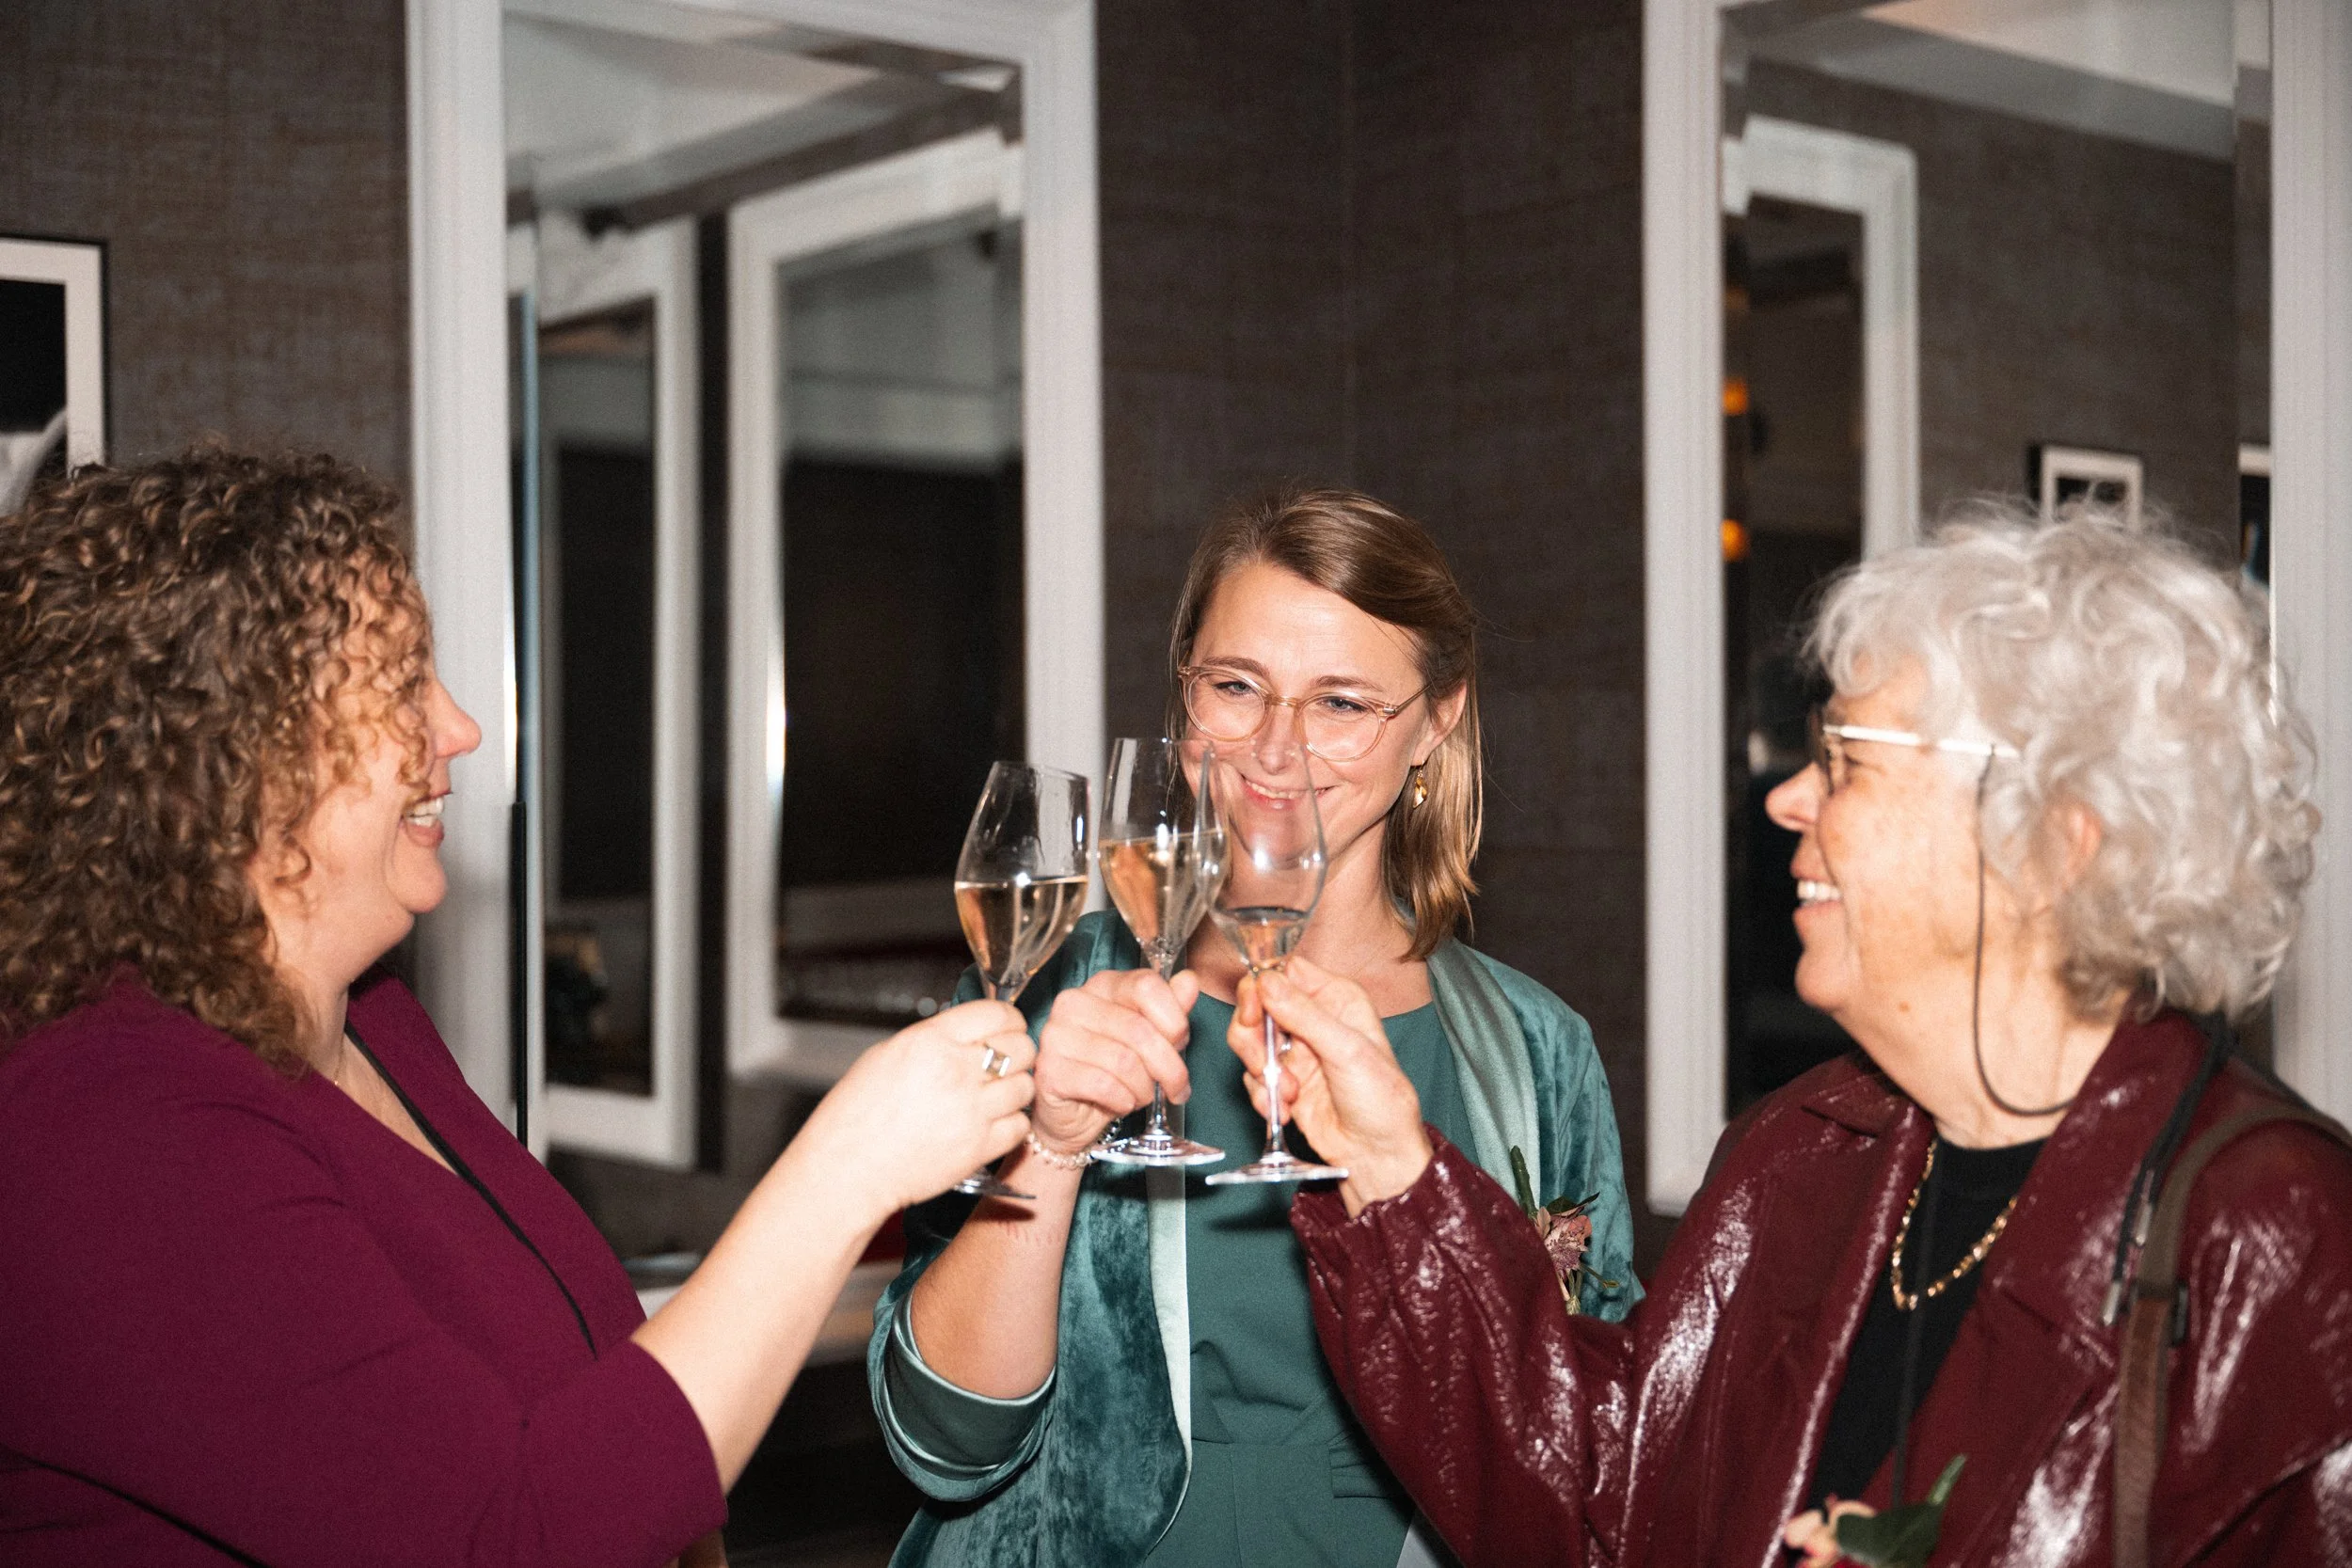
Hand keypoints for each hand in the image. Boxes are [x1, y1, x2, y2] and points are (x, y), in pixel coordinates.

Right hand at [795, 1000, 1036, 1215]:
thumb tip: (965, 1035)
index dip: (1009, 1019)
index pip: (996, 1013)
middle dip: (1019, 1052)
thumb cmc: (854, 1116)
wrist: (847, 1170)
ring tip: (997, 1097)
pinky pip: (1020, 1126)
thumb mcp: (885, 1055)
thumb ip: (932, 1040)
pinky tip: (992, 1124)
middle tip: (1007, 1063)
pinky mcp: (979, 1147)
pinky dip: (1011, 1124)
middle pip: (1021, 1047)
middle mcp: (956, 1070)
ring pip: (1025, 1087)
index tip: (1008, 1027)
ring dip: (1015, 1089)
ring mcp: (971, 1110)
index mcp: (930, 1041)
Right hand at [1029, 967, 1200, 1153]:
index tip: (1181, 1044)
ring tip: (1142, 1095)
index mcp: (1103, 985)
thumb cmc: (1114, 1072)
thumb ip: (1171, 1008)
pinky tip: (1121, 1102)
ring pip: (1123, 1061)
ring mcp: (1056, 1035)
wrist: (1074, 1114)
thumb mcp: (1150, 1039)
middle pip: (1139, 1029)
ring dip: (1144, 1088)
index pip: (1146, 985)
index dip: (1174, 1019)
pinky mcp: (1049, 1070)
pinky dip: (1123, 1100)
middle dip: (1169, 1067)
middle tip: (1177, 1088)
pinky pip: (1103, 1085)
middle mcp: (1074, 1002)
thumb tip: (1189, 981)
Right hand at [1231, 956, 1432, 1213]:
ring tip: (1288, 1093)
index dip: (1261, 988)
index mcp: (1336, 998)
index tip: (1253, 1013)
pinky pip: (1253, 1075)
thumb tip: (1266, 983)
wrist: (1376, 1155)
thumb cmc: (1381, 1100)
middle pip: (1257, 1005)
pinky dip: (1263, 1094)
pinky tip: (1287, 1109)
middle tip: (1264, 1061)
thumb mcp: (1346, 1050)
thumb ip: (1304, 1015)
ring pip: (1249, 1040)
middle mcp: (1313, 1019)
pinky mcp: (1284, 1080)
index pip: (1285, 972)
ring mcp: (1296, 1050)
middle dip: (1254, 1037)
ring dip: (1261, 1070)